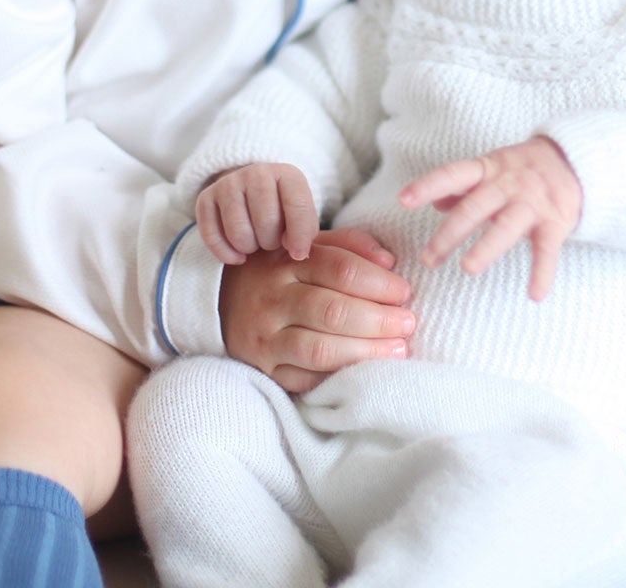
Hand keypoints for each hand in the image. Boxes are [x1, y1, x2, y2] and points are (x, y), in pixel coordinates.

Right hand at [195, 163, 319, 265]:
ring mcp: (228, 183)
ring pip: (239, 232)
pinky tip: (237, 255)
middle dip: (271, 242)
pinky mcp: (205, 198)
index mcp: (286, 174)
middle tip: (270, 241)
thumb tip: (296, 252)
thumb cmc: (281, 210)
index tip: (298, 254)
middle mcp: (256, 172)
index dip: (299, 235)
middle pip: (266, 221)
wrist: (250, 193)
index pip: (297, 205)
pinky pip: (212, 237)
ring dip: (249, 248)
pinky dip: (226, 253)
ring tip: (255, 242)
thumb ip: (305, 232)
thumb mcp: (301, 215)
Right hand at [218, 228, 416, 394]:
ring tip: (398, 349)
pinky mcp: (263, 369)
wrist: (217, 301)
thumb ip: (349, 245)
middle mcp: (272, 299)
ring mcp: (265, 337)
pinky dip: (339, 377)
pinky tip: (365, 371)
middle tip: (408, 323)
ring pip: (320, 349)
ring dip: (366, 351)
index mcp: (287, 261)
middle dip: (379, 320)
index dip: (380, 282)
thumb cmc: (279, 271)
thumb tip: (388, 260)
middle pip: (333, 311)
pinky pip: (305, 379)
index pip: (341, 269)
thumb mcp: (307, 246)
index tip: (404, 292)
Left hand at [399, 136, 581, 300]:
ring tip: (467, 269)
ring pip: (506, 226)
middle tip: (428, 260)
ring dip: (486, 247)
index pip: (453, 175)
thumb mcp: (492, 168)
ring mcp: (532, 203)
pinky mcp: (555, 222)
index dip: (428, 186)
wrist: (576, 160)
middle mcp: (508, 184)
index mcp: (488, 169)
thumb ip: (464, 185)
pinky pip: (548, 250)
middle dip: (449, 234)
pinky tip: (534, 295)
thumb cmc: (523, 170)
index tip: (403, 200)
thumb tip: (434, 202)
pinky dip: (542, 272)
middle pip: (474, 208)